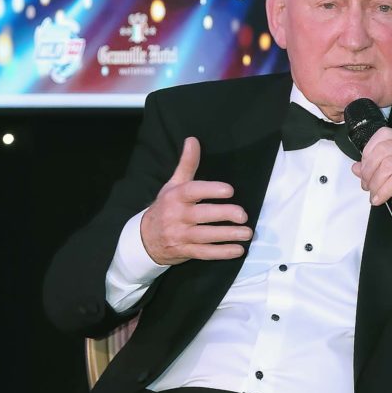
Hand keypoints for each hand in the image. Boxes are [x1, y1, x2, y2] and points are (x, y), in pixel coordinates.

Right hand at [140, 137, 251, 265]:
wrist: (144, 238)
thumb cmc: (165, 207)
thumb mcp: (172, 185)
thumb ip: (187, 164)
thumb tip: (193, 139)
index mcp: (175, 197)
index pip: (192, 191)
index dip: (211, 190)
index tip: (230, 190)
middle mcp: (176, 216)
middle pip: (201, 215)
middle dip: (223, 215)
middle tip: (243, 215)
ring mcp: (180, 235)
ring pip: (205, 236)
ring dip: (227, 235)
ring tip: (247, 233)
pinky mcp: (185, 251)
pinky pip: (204, 253)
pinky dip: (221, 253)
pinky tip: (238, 250)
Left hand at [351, 127, 391, 223]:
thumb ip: (379, 170)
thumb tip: (357, 167)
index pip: (381, 136)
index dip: (367, 154)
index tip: (363, 172)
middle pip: (380, 151)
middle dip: (368, 172)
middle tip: (367, 187)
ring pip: (387, 165)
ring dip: (375, 183)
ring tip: (375, 194)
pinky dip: (385, 190)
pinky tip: (381, 198)